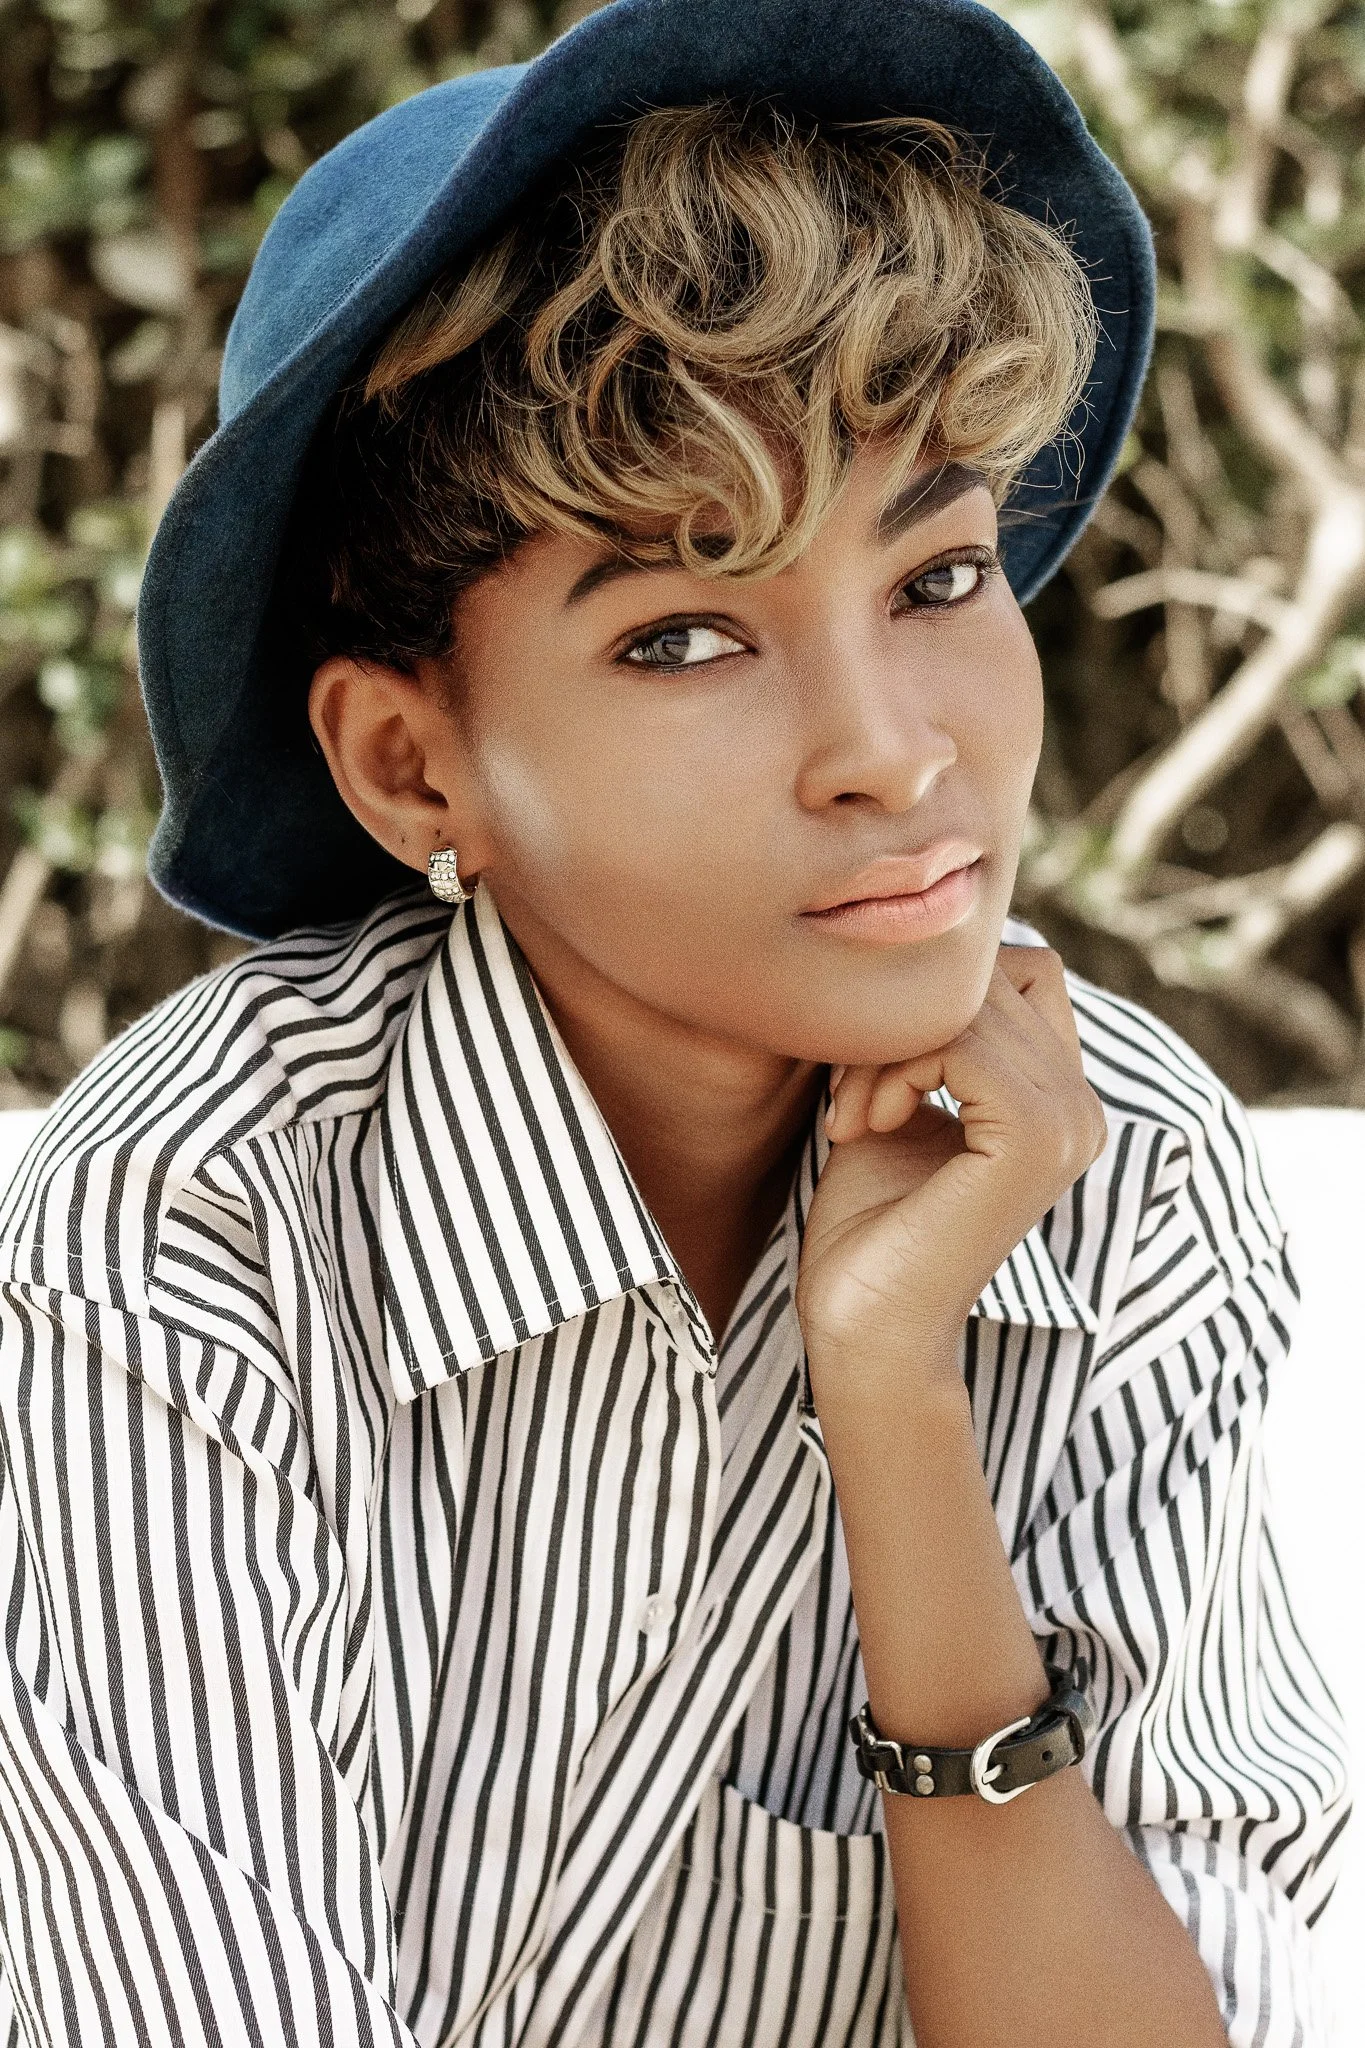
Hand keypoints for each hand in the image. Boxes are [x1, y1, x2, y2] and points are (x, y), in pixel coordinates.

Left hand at [795, 946, 1105, 1396]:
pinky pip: (961, 1040)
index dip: (934, 999)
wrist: (863, 1328)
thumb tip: (909, 943)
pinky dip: (894, 1068)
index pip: (1022, 972)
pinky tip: (865, 1126)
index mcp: (1062, 1100)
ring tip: (854, 1115)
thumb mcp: (899, 1102)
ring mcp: (1070, 1123)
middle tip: (848, 1097)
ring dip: (885, 1049)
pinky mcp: (1035, 1138)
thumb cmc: (867, 1226)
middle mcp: (1083, 1107)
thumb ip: (924, 1033)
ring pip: (970, 1004)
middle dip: (899, 1020)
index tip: (867, 1075)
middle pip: (993, 978)